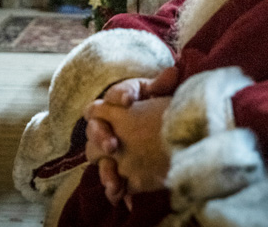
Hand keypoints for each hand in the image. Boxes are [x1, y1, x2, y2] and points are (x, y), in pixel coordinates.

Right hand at [83, 67, 177, 207]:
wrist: (157, 128)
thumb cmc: (153, 106)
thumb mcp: (157, 94)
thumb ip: (161, 86)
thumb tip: (172, 72)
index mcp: (117, 101)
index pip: (112, 96)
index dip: (119, 96)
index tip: (129, 101)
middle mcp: (106, 124)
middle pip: (94, 128)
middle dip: (101, 136)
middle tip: (113, 146)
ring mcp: (108, 147)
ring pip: (96, 157)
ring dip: (104, 168)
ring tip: (115, 181)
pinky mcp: (116, 168)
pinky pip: (109, 178)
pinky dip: (113, 187)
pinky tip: (121, 194)